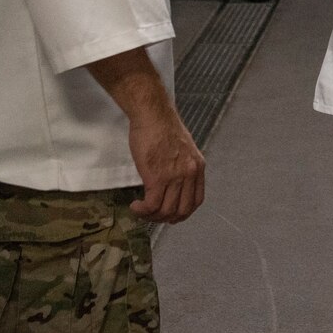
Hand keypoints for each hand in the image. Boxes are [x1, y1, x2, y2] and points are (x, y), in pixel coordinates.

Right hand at [127, 107, 205, 223]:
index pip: (196, 201)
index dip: (183, 213)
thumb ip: (182, 166)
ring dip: (151, 216)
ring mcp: (174, 177)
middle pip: (182, 210)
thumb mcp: (183, 148)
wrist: (152, 114)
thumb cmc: (162, 126)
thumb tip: (174, 182)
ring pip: (166, 210)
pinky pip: (151, 205)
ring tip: (141, 210)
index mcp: (197, 167)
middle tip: (153, 216)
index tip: (171, 215)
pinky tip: (135, 206)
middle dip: (166, 218)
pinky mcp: (156, 178)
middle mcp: (189, 174)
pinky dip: (142, 211)